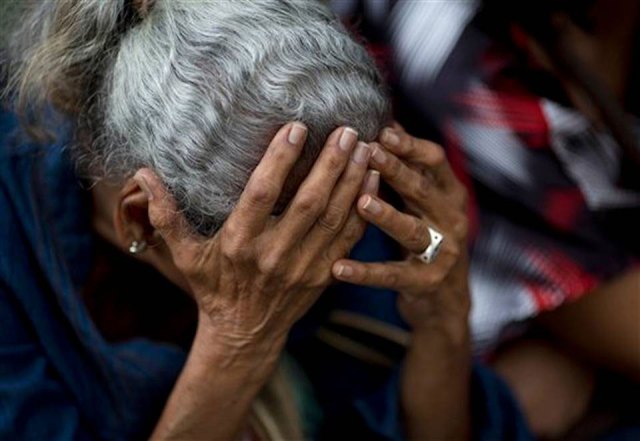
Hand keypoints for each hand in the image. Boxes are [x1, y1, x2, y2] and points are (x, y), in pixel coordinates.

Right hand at [135, 122, 377, 350]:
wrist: (245, 333)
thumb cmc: (213, 288)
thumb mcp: (185, 255)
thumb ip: (166, 215)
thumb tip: (142, 173)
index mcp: (239, 244)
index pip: (262, 194)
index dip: (280, 160)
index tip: (296, 127)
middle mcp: (274, 254)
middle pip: (308, 203)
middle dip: (330, 164)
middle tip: (346, 129)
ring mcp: (304, 267)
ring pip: (335, 217)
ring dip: (352, 180)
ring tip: (364, 145)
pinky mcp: (323, 274)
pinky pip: (350, 238)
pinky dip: (363, 208)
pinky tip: (372, 178)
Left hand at [329, 124, 471, 439]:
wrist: (446, 299)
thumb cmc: (425, 237)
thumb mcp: (421, 202)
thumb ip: (406, 170)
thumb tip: (383, 126)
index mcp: (449, 193)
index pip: (434, 160)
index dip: (410, 145)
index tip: (384, 131)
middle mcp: (451, 219)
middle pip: (423, 190)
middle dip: (396, 171)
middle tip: (370, 153)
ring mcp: (442, 252)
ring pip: (412, 230)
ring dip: (387, 215)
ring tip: (361, 203)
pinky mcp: (426, 282)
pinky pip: (392, 275)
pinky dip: (365, 272)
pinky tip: (339, 267)